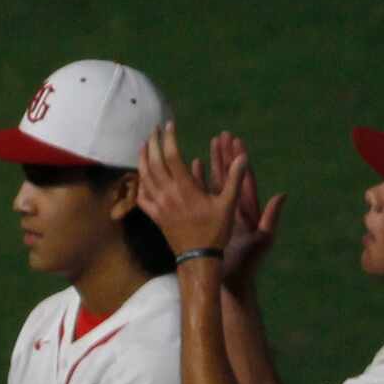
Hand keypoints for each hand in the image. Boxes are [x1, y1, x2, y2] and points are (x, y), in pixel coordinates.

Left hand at [134, 121, 235, 257]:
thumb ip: (234, 179)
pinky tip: (141, 175)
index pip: (172, 156)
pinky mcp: (155, 216)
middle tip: (154, 129)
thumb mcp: (228, 204)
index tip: (169, 125)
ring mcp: (159, 206)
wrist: (197, 258)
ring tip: (145, 145)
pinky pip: (142, 196)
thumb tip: (243, 156)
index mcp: (185, 188)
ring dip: (143, 159)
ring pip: (144, 178)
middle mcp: (168, 195)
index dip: (169, 139)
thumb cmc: (215, 231)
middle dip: (153, 143)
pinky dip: (139, 182)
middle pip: (154, 163)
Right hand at [207, 131, 283, 290]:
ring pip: (215, 182)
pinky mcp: (208, 220)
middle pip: (230, 175)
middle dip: (225, 155)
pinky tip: (194, 167)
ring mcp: (221, 213)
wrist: (230, 281)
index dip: (239, 159)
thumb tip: (282, 195)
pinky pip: (202, 196)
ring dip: (212, 164)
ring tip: (208, 145)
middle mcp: (234, 207)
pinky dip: (198, 181)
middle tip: (221, 135)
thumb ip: (272, 217)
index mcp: (248, 209)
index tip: (235, 141)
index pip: (243, 178)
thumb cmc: (247, 264)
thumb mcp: (263, 239)